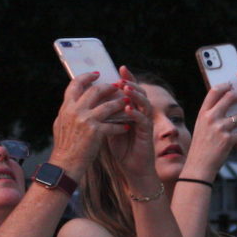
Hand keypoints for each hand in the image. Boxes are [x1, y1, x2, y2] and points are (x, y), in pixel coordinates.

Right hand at [50, 71, 128, 177]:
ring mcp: (85, 120)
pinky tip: (126, 127)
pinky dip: (120, 126)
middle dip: (109, 87)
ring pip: (108, 105)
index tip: (97, 74)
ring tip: (128, 103)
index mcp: (66, 107)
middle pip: (95, 91)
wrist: (65, 164)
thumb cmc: (65, 146)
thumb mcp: (61, 124)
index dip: (87, 77)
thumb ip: (69, 112)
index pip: (75, 84)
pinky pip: (113, 125)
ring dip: (120, 103)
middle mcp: (74, 110)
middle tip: (118, 86)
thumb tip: (74, 101)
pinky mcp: (95, 131)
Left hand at [103, 66, 159, 185]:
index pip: (130, 90)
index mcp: (131, 109)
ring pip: (144, 103)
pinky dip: (135, 113)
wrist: (132, 167)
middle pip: (139, 92)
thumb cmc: (122, 147)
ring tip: (126, 89)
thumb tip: (89, 98)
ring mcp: (145, 122)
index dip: (127, 78)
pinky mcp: (147, 133)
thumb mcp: (110, 126)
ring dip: (135, 95)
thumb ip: (105, 112)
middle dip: (132, 83)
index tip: (119, 69)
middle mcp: (140, 113)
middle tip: (123, 78)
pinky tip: (127, 109)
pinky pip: (143, 120)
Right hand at [182, 82, 236, 179]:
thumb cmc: (201, 148)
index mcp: (203, 114)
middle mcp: (210, 118)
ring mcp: (219, 129)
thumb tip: (221, 105)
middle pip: (229, 98)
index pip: (214, 92)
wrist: (198, 167)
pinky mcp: (227, 140)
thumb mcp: (201, 128)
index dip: (225, 86)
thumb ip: (210, 116)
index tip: (233, 85)